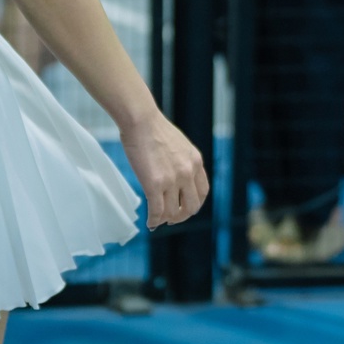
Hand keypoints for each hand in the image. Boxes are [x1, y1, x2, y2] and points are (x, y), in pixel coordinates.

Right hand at [118, 113, 209, 228]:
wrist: (141, 120)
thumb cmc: (154, 129)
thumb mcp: (180, 145)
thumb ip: (182, 161)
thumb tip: (176, 176)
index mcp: (196, 162)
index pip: (202, 192)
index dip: (194, 204)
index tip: (185, 208)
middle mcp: (188, 173)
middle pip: (191, 206)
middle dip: (181, 216)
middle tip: (172, 218)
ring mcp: (173, 180)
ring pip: (172, 212)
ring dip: (165, 219)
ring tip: (157, 220)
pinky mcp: (155, 184)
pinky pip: (157, 211)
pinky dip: (154, 221)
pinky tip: (150, 223)